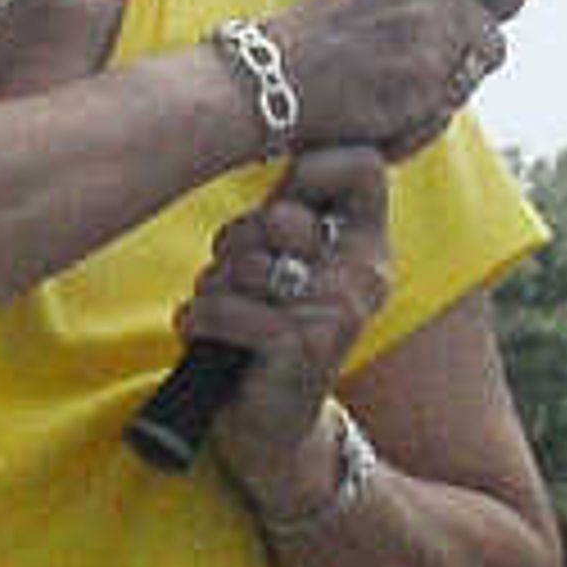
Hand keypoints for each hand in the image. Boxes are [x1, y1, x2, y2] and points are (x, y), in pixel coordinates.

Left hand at [181, 139, 393, 508]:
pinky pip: (227, 308)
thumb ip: (286, 212)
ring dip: (213, 287)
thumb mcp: (286, 264)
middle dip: (236, 244)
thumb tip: (268, 137)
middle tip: (234, 275)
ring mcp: (337, 311)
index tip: (279, 204)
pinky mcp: (302, 347)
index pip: (362, 167)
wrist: (273, 429)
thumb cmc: (267, 332)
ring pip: (247, 263)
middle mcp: (364, 275)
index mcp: (368, 246)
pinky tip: (203, 339)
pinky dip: (198, 321)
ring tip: (221, 313)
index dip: (310, 171)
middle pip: (281, 216)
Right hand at [264, 0, 528, 161]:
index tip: (493, 7)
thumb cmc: (320, 48)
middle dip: (465, 58)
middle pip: (494, 31)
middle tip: (411, 67)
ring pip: (475, 72)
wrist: (269, 80)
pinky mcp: (425, 70)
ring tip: (387, 88)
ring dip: (442, 91)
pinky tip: (381, 110)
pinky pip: (449, 108)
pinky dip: (419, 120)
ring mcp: (429, 23)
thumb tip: (490, 4)